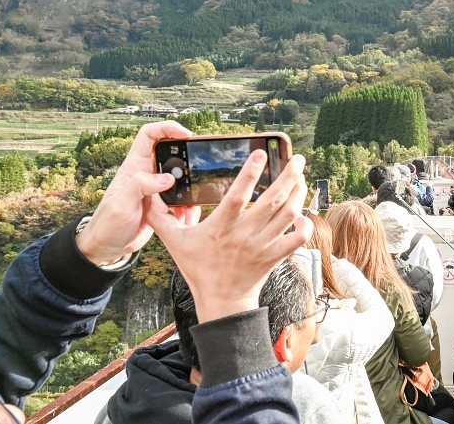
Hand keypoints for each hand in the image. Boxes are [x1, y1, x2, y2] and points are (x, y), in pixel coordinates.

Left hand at [75, 121, 192, 265]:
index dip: (167, 128)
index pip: (149, 135)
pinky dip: (188, 203)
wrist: (107, 247)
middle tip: (198, 163)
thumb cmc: (107, 225)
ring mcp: (155, 188)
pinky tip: (187, 213)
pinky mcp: (162, 203)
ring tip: (194, 193)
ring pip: (179, 175)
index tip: (185, 134)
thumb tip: (167, 178)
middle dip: (186, 155)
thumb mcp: (121, 204)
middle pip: (170, 151)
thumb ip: (141, 186)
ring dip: (189, 183)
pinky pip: (181, 196)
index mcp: (134, 167)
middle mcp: (146, 173)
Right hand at [147, 151, 311, 322]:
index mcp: (220, 228)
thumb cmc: (199, 269)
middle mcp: (244, 235)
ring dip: (298, 194)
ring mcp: (261, 246)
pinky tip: (304, 213)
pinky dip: (304, 226)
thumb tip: (148, 198)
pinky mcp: (274, 257)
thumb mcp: (175, 243)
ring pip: (287, 215)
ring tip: (301, 176)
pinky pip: (296, 241)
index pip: (237, 196)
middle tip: (297, 158)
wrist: (220, 301)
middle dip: (288, 176)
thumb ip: (161, 219)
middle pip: (272, 201)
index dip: (249, 174)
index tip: (261, 154)